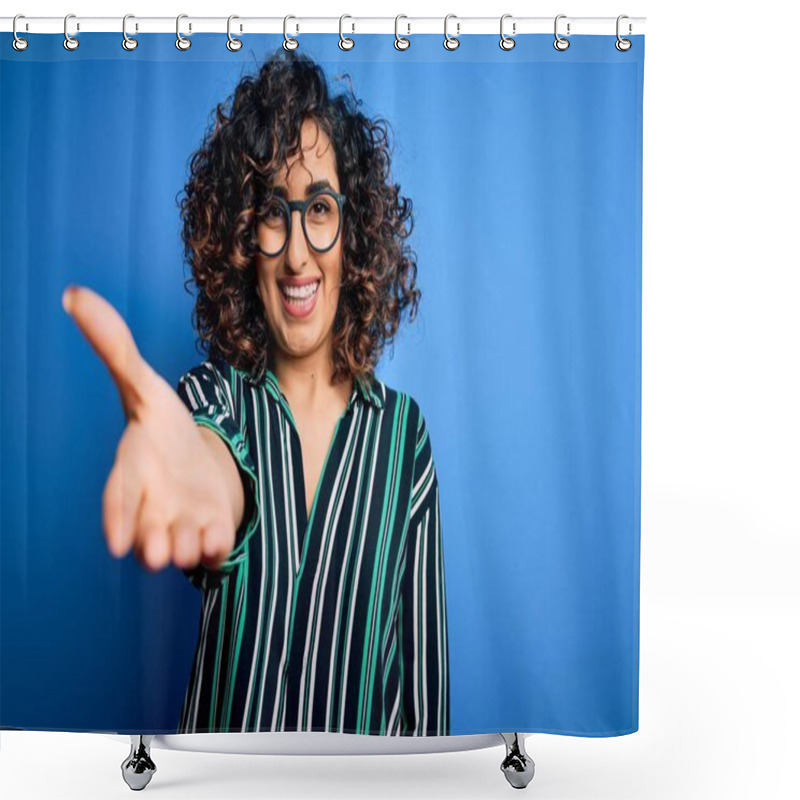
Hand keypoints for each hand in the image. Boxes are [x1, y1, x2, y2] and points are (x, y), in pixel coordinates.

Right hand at [62, 285, 238, 572]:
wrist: (198, 457)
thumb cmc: (162, 426)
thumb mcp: (144, 385)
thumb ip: (114, 348)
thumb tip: (74, 294)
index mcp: (132, 472)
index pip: (119, 497)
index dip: (116, 518)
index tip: (117, 542)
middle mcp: (150, 508)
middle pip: (149, 538)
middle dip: (155, 544)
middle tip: (163, 549)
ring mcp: (180, 525)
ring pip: (182, 550)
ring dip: (188, 546)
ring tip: (193, 541)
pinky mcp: (209, 533)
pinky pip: (215, 548)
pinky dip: (219, 543)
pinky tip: (220, 536)